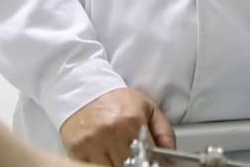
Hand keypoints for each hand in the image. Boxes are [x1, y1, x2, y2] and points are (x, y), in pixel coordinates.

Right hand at [60, 87, 175, 165]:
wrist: (83, 89)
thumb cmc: (116, 99)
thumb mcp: (147, 107)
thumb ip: (164, 131)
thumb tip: (171, 154)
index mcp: (132, 121)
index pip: (148, 156)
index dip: (151, 161)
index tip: (150, 160)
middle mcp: (112, 132)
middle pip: (129, 166)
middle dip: (134, 163)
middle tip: (133, 156)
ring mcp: (93, 142)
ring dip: (118, 165)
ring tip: (119, 154)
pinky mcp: (78, 149)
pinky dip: (100, 164)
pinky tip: (105, 156)